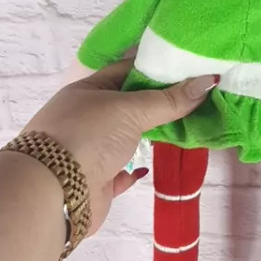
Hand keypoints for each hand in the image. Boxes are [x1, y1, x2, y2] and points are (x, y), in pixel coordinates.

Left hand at [24, 61, 215, 234]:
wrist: (52, 194)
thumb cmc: (88, 136)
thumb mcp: (130, 109)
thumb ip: (168, 99)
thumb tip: (209, 80)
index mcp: (89, 90)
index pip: (128, 69)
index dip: (158, 67)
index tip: (190, 66)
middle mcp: (88, 117)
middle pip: (130, 104)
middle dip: (160, 102)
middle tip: (198, 96)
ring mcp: (91, 149)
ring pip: (128, 137)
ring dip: (151, 134)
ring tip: (187, 126)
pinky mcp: (97, 180)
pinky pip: (122, 171)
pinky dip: (137, 169)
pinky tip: (152, 165)